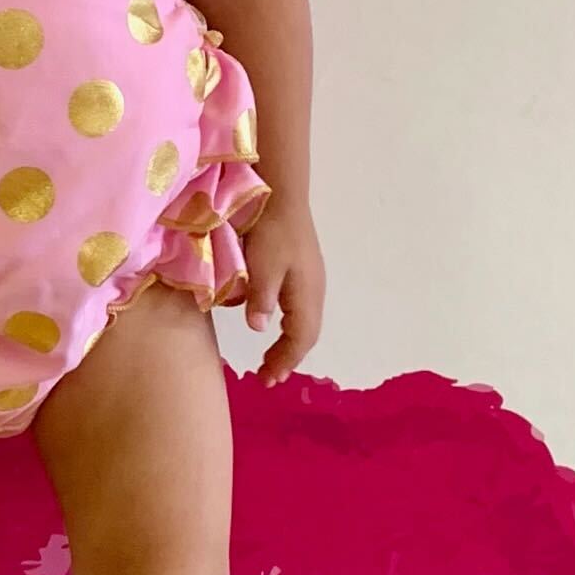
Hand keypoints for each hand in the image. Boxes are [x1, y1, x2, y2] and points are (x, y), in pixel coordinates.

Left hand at [243, 200, 325, 386]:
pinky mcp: (304, 270)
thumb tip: (259, 328)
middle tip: (269, 376)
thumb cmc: (271, 231)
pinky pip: (301, 309)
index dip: (285, 360)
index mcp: (306, 294)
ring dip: (289, 343)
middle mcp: (314, 291)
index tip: (268, 379)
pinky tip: (277, 324)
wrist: (282, 196)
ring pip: (305, 322)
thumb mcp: (261, 266)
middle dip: (289, 357)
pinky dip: (290, 326)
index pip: (300, 338)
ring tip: (272, 359)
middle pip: (307, 334)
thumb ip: (261, 298)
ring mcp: (311, 280)